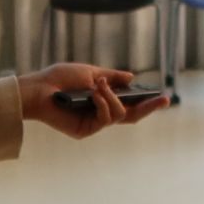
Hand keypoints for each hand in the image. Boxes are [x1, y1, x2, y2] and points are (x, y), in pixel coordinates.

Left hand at [16, 63, 164, 139]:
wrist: (39, 88)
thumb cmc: (60, 78)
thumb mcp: (91, 72)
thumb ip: (112, 77)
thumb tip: (132, 78)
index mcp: (101, 100)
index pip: (128, 104)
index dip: (146, 101)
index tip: (161, 95)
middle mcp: (99, 114)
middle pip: (130, 115)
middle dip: (148, 107)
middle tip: (164, 99)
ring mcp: (92, 123)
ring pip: (118, 115)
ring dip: (112, 98)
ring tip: (99, 85)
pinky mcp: (84, 130)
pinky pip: (104, 119)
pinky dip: (102, 104)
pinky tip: (94, 94)